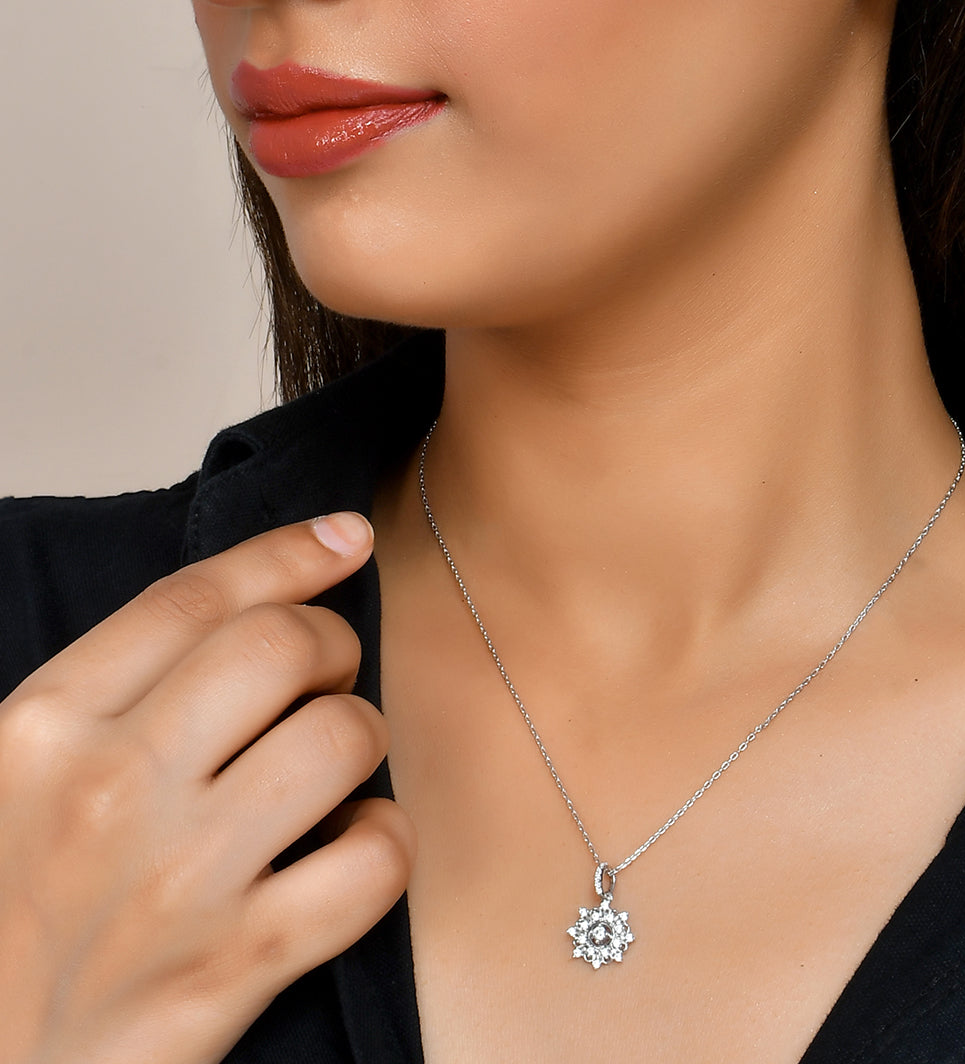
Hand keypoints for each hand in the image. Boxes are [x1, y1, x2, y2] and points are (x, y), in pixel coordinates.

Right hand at [0, 513, 413, 1063]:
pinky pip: (374, 860)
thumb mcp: (13, 782)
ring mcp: (178, 880)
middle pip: (280, 647)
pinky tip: (352, 847)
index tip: (345, 538)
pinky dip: (385, 841)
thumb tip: (239, 610)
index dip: (286, 553)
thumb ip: (104, 697)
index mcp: (42, 728)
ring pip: (342, 738)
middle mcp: (109, 789)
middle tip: (325, 678)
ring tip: (334, 769)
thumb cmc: (10, 918)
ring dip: (362, 738)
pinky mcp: (236, 966)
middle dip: (331, 644)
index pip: (193, 600)